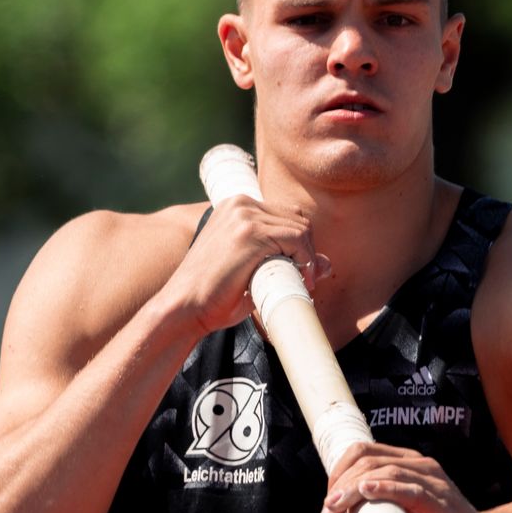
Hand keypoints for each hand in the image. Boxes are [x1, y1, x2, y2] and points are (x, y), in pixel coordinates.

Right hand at [161, 194, 331, 338]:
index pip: (287, 215)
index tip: (301, 270)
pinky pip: (296, 239)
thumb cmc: (214, 296)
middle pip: (298, 219)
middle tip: (306, 279)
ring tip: (302, 282)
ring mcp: (244, 217)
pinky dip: (305, 260)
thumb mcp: (252, 271)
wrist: (184, 308)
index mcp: (236, 207)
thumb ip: (284, 261)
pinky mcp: (250, 234)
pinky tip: (301, 279)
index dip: (300, 243)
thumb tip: (327, 264)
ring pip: (300, 229)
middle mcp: (240, 204)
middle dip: (307, 250)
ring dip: (308, 257)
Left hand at [307, 443, 511, 512]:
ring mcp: (434, 484)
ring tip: (336, 511)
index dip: (336, 475)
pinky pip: (412, 490)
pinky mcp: (444, 505)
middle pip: (367, 458)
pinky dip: (387, 488)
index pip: (361, 453)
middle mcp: (420, 468)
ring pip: (385, 470)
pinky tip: (368, 493)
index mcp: (405, 468)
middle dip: (339, 485)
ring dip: (354, 489)